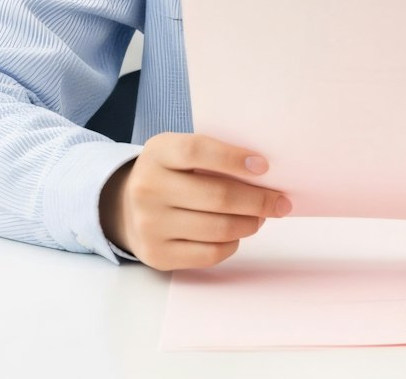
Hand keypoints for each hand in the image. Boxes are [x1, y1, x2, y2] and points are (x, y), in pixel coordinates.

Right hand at [98, 133, 290, 270]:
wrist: (125, 207)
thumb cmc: (170, 172)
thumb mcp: (179, 150)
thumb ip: (212, 154)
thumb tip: (265, 170)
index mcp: (158, 152)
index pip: (197, 151)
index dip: (234, 158)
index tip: (265, 166)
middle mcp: (149, 188)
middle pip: (216, 196)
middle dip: (258, 200)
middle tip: (281, 200)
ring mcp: (150, 225)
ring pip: (217, 228)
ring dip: (250, 222)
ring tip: (263, 216)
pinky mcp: (157, 255)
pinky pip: (208, 254)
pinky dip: (232, 243)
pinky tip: (239, 232)